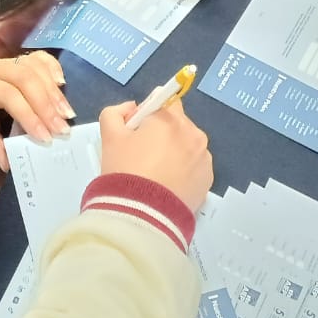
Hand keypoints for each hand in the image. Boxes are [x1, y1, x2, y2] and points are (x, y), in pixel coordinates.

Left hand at [0, 52, 73, 169]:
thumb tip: (9, 163)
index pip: (8, 95)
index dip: (29, 116)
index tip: (46, 138)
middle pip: (25, 78)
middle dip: (47, 106)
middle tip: (62, 128)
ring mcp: (6, 60)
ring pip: (35, 67)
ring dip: (54, 91)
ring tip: (67, 114)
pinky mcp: (18, 59)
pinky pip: (40, 58)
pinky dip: (53, 69)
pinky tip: (62, 85)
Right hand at [99, 99, 212, 213]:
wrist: (142, 215)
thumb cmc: (125, 170)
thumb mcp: (109, 137)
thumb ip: (115, 113)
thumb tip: (131, 109)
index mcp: (170, 118)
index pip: (162, 102)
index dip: (147, 116)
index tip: (135, 134)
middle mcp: (193, 133)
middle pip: (177, 124)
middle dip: (162, 134)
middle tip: (141, 156)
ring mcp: (204, 157)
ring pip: (187, 145)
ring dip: (175, 152)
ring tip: (155, 174)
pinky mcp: (208, 179)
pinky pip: (195, 166)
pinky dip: (184, 171)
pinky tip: (167, 185)